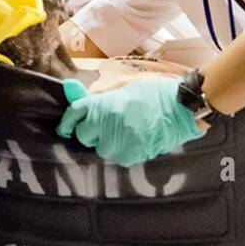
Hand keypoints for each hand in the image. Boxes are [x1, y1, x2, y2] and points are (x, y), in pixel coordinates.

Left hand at [56, 80, 205, 166]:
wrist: (179, 109)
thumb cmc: (152, 96)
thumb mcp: (122, 91)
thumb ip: (94, 97)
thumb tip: (67, 88)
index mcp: (101, 104)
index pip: (73, 114)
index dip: (67, 122)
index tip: (65, 128)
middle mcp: (104, 124)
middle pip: (83, 136)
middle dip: (91, 132)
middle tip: (107, 126)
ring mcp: (116, 143)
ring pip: (101, 149)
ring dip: (109, 142)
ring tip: (127, 131)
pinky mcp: (128, 156)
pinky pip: (118, 157)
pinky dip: (124, 150)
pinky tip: (136, 139)